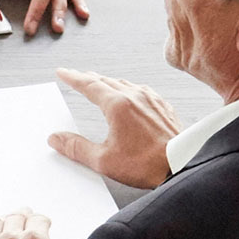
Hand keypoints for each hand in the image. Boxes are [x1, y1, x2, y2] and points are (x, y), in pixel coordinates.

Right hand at [48, 68, 180, 187]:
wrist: (181, 166)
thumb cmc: (147, 165)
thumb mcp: (103, 160)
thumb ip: (76, 148)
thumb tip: (57, 139)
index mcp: (117, 106)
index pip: (89, 85)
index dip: (73, 77)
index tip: (63, 72)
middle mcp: (135, 96)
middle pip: (105, 80)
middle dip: (88, 78)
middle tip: (77, 76)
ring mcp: (151, 100)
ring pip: (124, 83)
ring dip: (108, 82)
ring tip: (100, 84)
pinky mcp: (163, 106)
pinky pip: (141, 90)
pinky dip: (128, 89)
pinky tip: (130, 95)